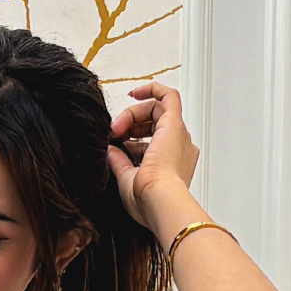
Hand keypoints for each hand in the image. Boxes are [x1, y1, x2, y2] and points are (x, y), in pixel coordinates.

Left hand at [107, 83, 198, 228]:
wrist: (158, 201)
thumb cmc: (147, 199)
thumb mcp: (127, 180)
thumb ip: (119, 163)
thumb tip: (110, 149)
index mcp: (172, 164)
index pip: (152, 142)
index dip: (132, 137)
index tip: (117, 139)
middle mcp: (179, 148)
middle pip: (155, 123)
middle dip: (131, 124)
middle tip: (114, 133)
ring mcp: (178, 135)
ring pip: (158, 110)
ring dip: (133, 113)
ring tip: (117, 126)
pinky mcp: (174, 123)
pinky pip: (168, 95)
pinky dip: (152, 89)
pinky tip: (135, 92)